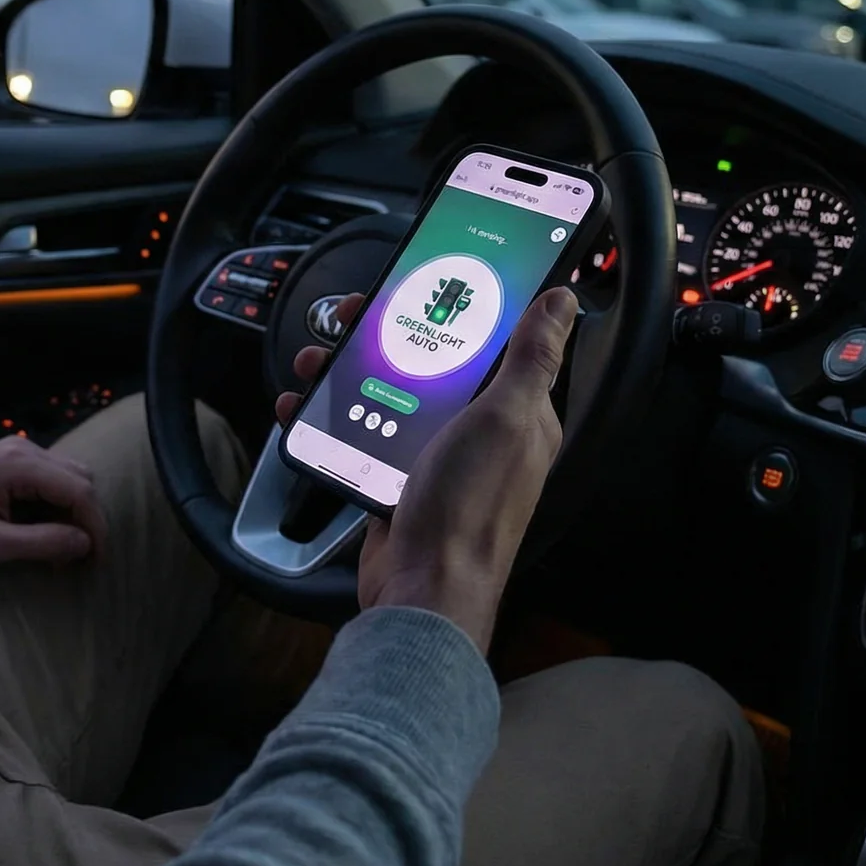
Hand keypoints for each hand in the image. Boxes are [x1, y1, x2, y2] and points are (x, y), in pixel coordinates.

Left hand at [0, 435, 106, 571]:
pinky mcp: (13, 460)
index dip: (95, 526)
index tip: (96, 560)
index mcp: (18, 464)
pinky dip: (59, 504)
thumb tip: (85, 544)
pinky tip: (47, 531)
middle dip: (87, 519)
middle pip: (81, 479)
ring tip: (63, 548)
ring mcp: (18, 451)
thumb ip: (40, 542)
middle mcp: (23, 448)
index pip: (79, 490)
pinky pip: (52, 478)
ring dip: (74, 512)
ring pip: (71, 477)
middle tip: (80, 558)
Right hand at [274, 288, 577, 652]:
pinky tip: (303, 406)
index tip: (427, 277)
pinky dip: (330, 416)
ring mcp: (435, 456)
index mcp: (518, 413)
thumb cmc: (471, 509)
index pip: (495, 341)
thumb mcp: (507, 419)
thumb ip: (532, 358)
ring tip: (316, 359)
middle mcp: (480, 432)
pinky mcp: (396, 477)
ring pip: (389, 392)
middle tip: (352, 315)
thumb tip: (562, 301)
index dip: (462, 304)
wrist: (422, 589)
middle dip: (388, 334)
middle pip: (432, 360)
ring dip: (348, 370)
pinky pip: (363, 433)